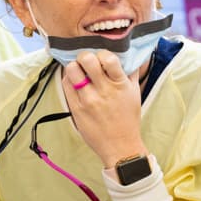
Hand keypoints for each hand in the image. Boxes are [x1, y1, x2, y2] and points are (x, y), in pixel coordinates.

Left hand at [62, 51, 146, 167]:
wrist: (120, 146)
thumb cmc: (128, 119)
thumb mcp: (135, 94)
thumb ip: (131, 73)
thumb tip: (128, 54)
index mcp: (120, 85)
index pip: (108, 58)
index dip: (102, 53)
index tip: (101, 58)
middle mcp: (104, 91)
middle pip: (86, 60)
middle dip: (85, 56)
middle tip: (86, 61)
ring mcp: (88, 100)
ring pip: (72, 70)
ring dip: (74, 67)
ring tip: (79, 71)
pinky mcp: (76, 108)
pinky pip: (66, 84)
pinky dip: (68, 79)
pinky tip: (74, 82)